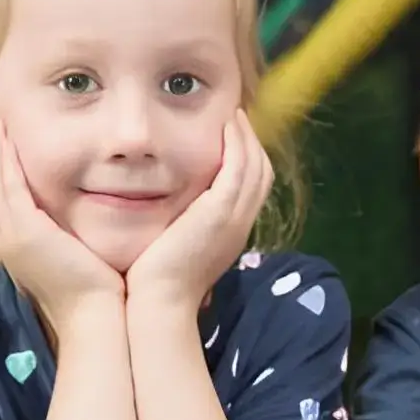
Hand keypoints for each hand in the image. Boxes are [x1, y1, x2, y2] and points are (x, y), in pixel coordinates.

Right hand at [0, 119, 122, 329]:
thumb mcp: (72, 253)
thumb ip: (66, 230)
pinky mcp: (24, 233)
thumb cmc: (96, 289)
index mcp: (13, 243)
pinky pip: (6, 187)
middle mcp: (4, 239)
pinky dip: (4, 160)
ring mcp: (10, 236)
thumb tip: (73, 213)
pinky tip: (8, 137)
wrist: (97, 317)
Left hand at [126, 110, 272, 310]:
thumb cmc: (158, 283)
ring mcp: (234, 218)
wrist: (161, 303)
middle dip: (253, 144)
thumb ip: (184, 228)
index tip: (234, 140)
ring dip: (247, 138)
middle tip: (238, 121)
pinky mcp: (221, 212)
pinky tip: (227, 125)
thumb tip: (174, 214)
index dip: (247, 161)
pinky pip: (239, 168)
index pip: (252, 190)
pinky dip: (238, 144)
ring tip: (235, 117)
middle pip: (261, 174)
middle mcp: (240, 225)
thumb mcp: (179, 250)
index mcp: (232, 235)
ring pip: (255, 168)